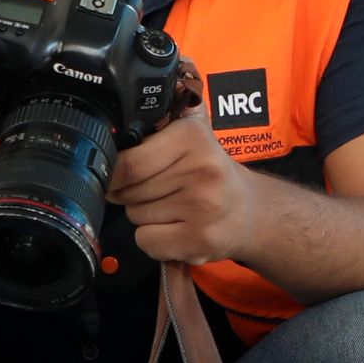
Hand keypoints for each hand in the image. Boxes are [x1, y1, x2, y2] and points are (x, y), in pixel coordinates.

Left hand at [109, 109, 262, 265]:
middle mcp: (201, 170)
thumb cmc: (212, 172)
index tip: (117, 176)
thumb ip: (159, 121)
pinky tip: (175, 229)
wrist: (252, 210)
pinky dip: (153, 240)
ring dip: (144, 216)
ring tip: (172, 208)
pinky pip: (147, 241)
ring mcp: (202, 207)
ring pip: (136, 217)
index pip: (128, 162)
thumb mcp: (193, 133)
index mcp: (192, 136)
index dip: (114, 173)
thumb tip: (110, 129)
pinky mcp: (200, 239)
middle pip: (129, 191)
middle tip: (155, 191)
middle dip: (129, 195)